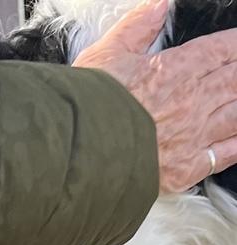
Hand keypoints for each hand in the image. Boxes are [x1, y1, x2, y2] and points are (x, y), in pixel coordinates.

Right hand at [74, 0, 236, 191]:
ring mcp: (193, 136)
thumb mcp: (107, 54)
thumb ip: (137, 27)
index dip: (234, 43)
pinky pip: (225, 154)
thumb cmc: (89, 108)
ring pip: (236, 114)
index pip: (220, 48)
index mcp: (176, 69)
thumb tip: (159, 6)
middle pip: (234, 79)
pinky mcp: (187, 168)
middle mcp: (192, 101)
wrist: (82, 154)